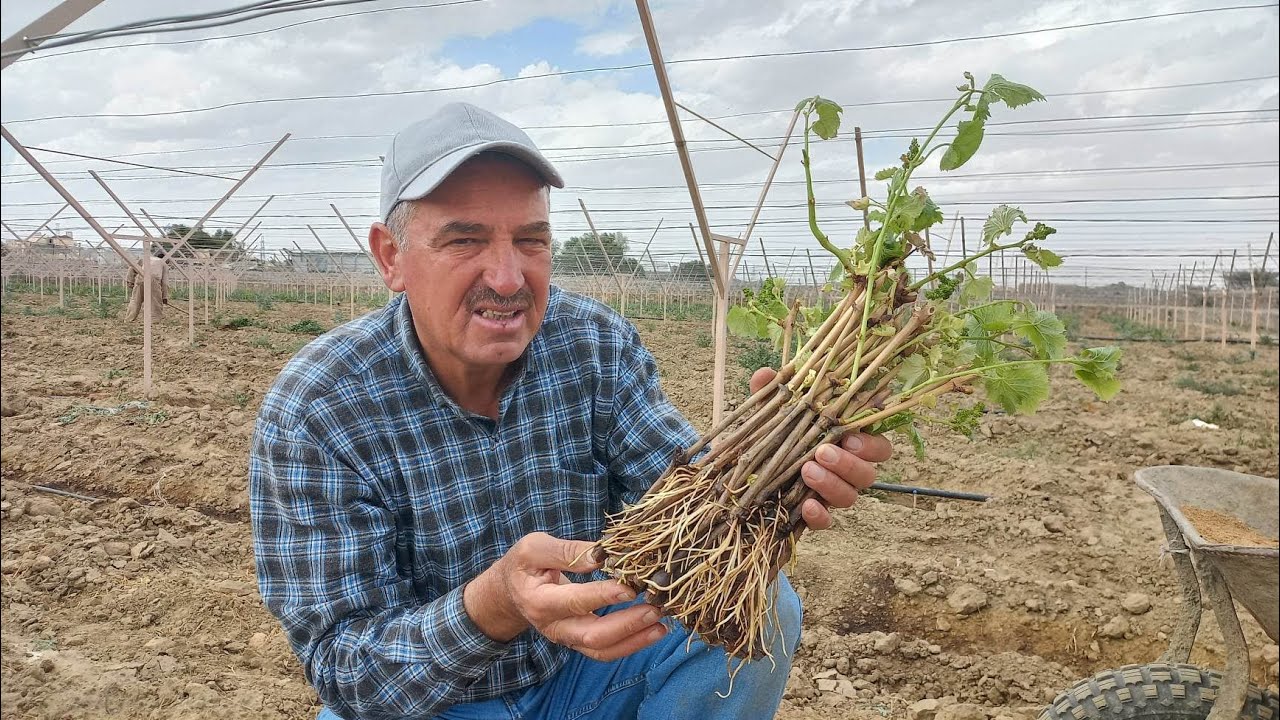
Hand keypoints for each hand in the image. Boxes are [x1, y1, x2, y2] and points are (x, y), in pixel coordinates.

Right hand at [463, 532, 667, 660]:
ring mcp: (567, 638)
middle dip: (627, 624)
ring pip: (603, 649)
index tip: (630, 586)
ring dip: (634, 638)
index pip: (576, 601)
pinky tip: (654, 631)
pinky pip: (606, 651)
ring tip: (661, 624)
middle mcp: (554, 627)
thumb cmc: (524, 566)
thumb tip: (601, 555)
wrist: (510, 593)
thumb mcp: (535, 548)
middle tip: (655, 607)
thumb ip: (566, 551)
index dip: (603, 595)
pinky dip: (632, 644)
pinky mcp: (579, 642)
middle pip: (593, 635)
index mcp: (540, 601)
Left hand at [749, 367, 893, 529]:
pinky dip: (819, 516)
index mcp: (843, 443)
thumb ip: (772, 395)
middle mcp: (844, 471)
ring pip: (851, 496)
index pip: (876, 444)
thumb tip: (765, 375)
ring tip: (807, 471)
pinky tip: (807, 506)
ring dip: (833, 484)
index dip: (871, 441)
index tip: (850, 435)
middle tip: (823, 452)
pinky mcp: (813, 517)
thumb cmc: (771, 437)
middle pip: (868, 473)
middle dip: (850, 463)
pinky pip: (826, 522)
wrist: (745, 478)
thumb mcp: (771, 413)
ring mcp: (830, 495)